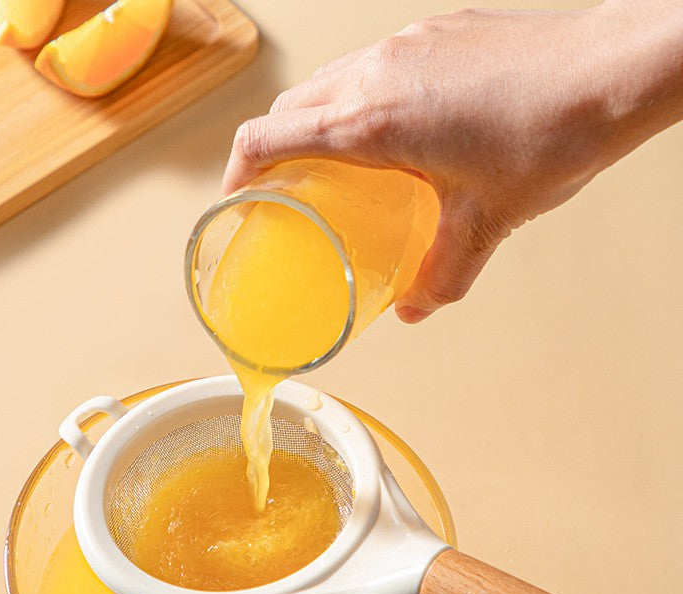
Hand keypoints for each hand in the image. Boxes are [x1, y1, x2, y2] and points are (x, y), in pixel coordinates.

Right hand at [223, 2, 682, 322]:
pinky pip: (372, 64)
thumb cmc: (550, 134)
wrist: (614, 69)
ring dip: (316, 120)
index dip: (239, 167)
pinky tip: (394, 130)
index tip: (235, 195)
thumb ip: (443, 274)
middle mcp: (376, 72)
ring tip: (334, 162)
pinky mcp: (435, 32)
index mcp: (371, 121)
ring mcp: (405, 45)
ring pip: (329, 81)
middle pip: (290, 106)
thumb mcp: (485, 221)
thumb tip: (417, 307)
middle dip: (272, 147)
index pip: (268, 135)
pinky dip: (359, 98)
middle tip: (284, 187)